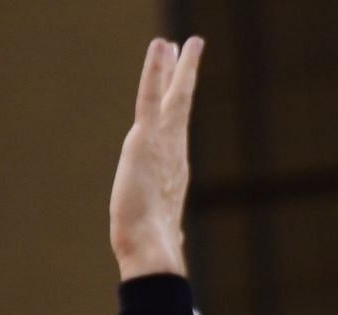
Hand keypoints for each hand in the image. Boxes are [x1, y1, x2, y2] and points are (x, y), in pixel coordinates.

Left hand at [110, 37, 203, 278]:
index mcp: (174, 170)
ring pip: (173, 96)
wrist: (152, 249)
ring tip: (180, 41)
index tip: (183, 84)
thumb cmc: (153, 248)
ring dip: (176, 66)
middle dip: (185, 76)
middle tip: (190, 47)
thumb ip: (164, 229)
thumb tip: (172, 252)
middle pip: (181, 105)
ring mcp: (165, 144)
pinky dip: (158, 70)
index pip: (176, 128)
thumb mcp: (158, 231)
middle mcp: (175, 152)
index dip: (179, 104)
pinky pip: (153, 96)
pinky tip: (162, 47)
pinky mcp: (147, 138)